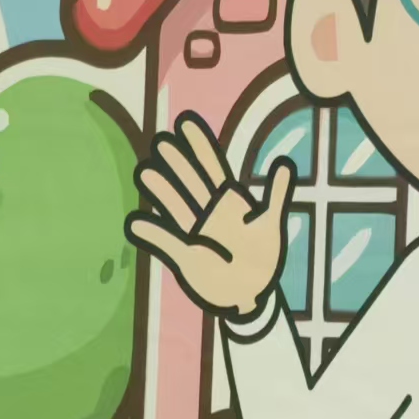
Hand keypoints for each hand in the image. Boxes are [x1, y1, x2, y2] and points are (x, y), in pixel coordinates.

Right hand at [125, 112, 293, 317]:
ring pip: (176, 207)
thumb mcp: (271, 224)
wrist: (250, 295)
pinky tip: (135, 222)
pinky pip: (166, 242)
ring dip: (162, 191)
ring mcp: (195, 234)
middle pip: (191, 183)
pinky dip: (151, 234)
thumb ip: (276, 194)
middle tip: (161, 141)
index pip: (212, 168)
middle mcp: (209, 214)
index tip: (186, 122)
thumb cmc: (262, 259)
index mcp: (230, 203)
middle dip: (178, 163)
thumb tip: (283, 161)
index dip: (199, 146)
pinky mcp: (185, 256)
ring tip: (145, 171)